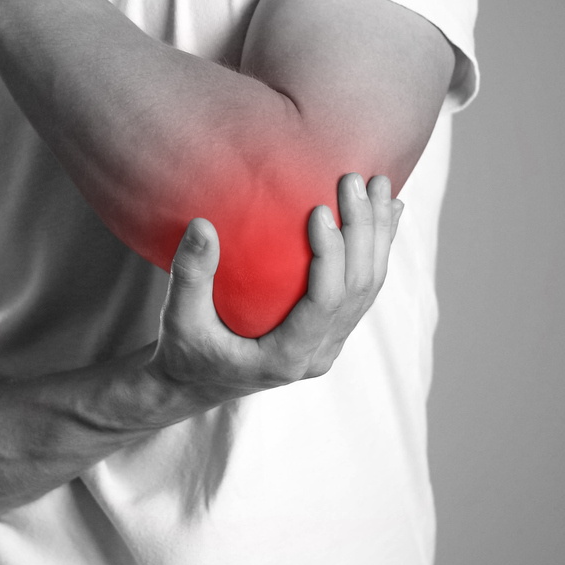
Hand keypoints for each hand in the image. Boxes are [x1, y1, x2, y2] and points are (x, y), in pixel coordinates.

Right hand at [151, 173, 402, 396]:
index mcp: (285, 358)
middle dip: (363, 232)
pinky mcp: (330, 331)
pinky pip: (362, 288)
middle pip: (357, 291)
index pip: (323, 304)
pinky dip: (375, 248)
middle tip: (352, 181)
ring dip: (378, 235)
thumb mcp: (178, 318)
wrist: (194, 383)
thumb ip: (191, 275)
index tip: (321, 210)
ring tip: (379, 186)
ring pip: (368, 289)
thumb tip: (203, 225)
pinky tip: (386, 213)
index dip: (330, 257)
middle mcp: (317, 354)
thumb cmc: (183, 352)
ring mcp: (328, 344)